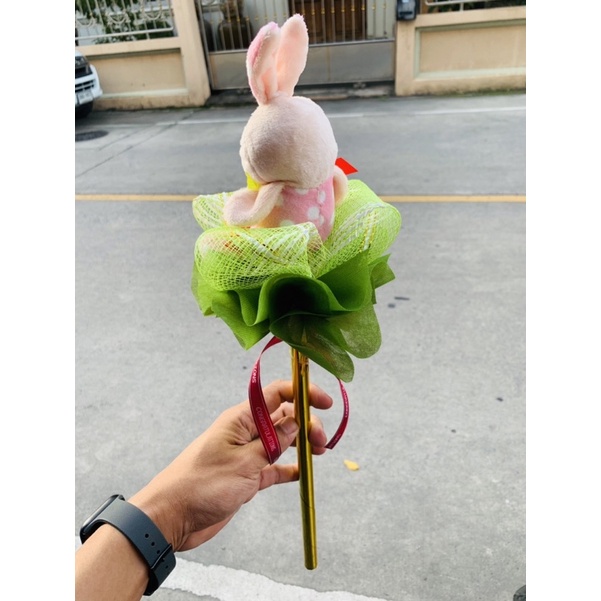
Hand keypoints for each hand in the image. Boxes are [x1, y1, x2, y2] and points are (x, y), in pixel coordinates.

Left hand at [129, 379, 332, 551]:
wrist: (172, 517)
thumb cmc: (201, 485)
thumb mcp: (243, 463)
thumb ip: (273, 442)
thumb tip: (296, 420)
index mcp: (241, 419)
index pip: (277, 395)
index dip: (302, 393)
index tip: (324, 402)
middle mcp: (245, 432)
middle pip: (283, 417)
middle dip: (306, 423)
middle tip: (320, 441)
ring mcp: (246, 454)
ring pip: (281, 441)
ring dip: (301, 443)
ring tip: (319, 451)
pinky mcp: (247, 477)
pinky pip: (274, 467)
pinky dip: (289, 468)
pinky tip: (302, 472)